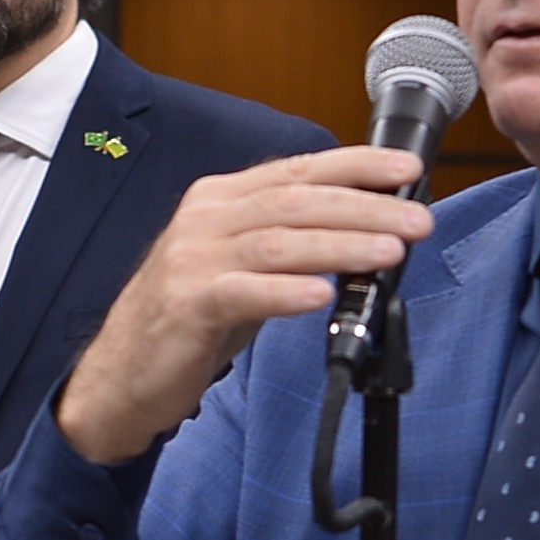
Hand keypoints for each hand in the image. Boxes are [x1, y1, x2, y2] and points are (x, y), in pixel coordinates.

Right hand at [55, 148, 432, 463]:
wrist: (121, 373)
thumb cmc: (191, 317)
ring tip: (389, 254)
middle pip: (297, 202)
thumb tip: (371, 231)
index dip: (357, 166)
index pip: (299, 170)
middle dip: (365, 208)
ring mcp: (192, 258)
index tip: (408, 172)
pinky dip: (285, 291)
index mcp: (222, 198)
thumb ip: (292, 242)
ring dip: (341, 246)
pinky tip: (320, 295)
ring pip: (279, 241)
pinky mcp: (186, 304)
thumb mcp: (244, 266)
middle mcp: (206, 218)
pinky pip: (243, 292)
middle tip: (417, 221)